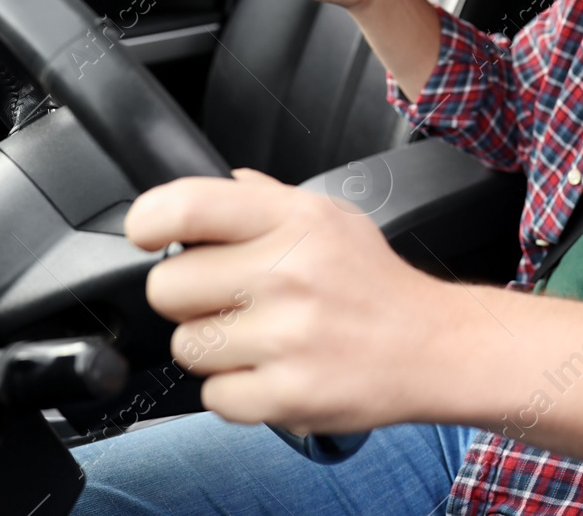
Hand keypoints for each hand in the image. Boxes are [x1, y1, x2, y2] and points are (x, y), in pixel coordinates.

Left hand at [129, 168, 445, 434]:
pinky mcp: (288, 394)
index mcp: (295, 221)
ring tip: (259, 339)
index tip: (148, 236)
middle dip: (188, 297)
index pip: (188, 205)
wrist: (434, 346)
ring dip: (213, 349)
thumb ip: (268, 199)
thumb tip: (222, 184)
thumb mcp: (333, 218)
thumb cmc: (374, 283)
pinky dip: (235, 392)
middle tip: (229, 300)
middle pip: (167, 287)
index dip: (148, 221)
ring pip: (186, 347)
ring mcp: (288, 338)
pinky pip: (213, 398)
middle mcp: (289, 273)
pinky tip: (272, 372)